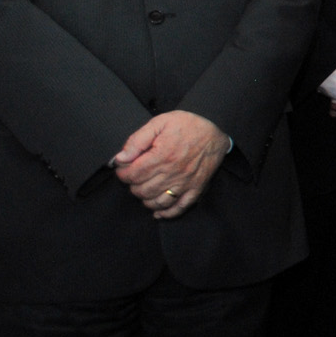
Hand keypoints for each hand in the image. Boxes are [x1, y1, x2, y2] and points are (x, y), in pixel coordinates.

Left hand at [111, 111, 228, 218]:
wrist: (216, 130)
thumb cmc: (187, 125)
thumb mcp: (160, 123)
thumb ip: (137, 140)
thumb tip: (120, 158)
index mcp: (163, 155)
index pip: (133, 174)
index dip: (123, 173)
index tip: (123, 168)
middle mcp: (173, 172)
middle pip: (142, 190)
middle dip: (133, 185)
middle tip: (135, 177)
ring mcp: (186, 183)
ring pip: (157, 202)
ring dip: (146, 198)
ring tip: (145, 188)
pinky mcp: (196, 188)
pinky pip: (179, 207)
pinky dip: (166, 213)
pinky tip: (158, 211)